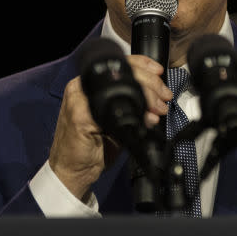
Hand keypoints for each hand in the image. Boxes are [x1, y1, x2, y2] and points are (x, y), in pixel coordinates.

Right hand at [48, 54, 172, 199]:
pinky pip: (110, 110)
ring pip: (117, 88)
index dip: (143, 65)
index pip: (118, 64)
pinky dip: (132, 115)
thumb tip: (157, 102)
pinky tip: (143, 122)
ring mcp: (78, 101)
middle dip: (150, 84)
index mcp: (89, 84)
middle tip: (163, 98)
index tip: (160, 74)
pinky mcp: (79, 117)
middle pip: (120, 72)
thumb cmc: (93, 147)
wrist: (72, 171)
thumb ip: (133, 108)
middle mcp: (81, 88)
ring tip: (156, 111)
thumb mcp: (116, 121)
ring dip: (144, 97)